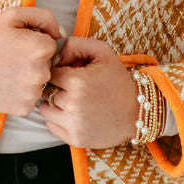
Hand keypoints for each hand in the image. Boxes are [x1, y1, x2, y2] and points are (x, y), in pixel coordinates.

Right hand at [0, 6, 64, 114]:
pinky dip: (21, 93)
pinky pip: (31, 98)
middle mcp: (40, 72)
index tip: (17, 44)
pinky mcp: (23, 108)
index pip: (51, 45)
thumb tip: (62, 33)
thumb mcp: (12, 16)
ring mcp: (32, 92)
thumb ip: (44, 17)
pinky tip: (5, 85)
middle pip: (48, 64)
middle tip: (10, 58)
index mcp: (41, 48)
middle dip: (33, 60)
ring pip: (40, 82)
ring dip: (29, 77)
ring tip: (7, 72)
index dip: (35, 42)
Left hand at [36, 35, 141, 149]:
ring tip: (71, 100)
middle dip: (55, 87)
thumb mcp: (102, 52)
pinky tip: (73, 113)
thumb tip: (53, 52)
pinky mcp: (75, 139)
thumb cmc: (119, 80)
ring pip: (45, 110)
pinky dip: (58, 120)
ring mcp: (73, 124)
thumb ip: (75, 44)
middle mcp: (72, 104)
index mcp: (77, 81)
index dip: (58, 71)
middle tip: (70, 87)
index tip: (70, 74)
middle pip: (46, 91)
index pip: (50, 73)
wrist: (138, 111)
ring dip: (53, 104)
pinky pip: (52, 126)